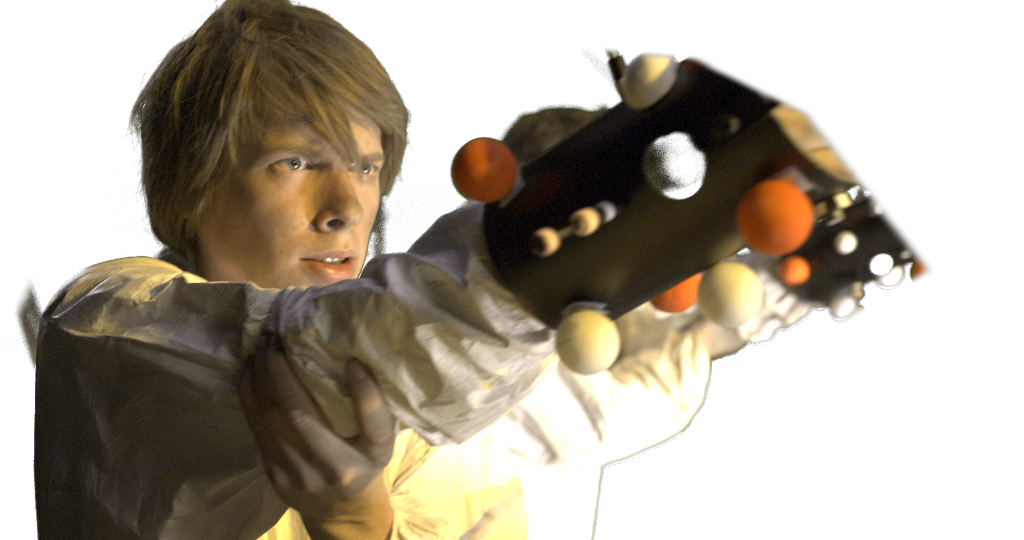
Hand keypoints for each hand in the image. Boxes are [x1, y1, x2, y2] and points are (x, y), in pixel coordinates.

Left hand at [238, 335, 395, 538]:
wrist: (341, 510)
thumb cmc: (364, 461)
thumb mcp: (382, 439)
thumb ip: (373, 408)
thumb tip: (352, 358)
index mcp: (373, 457)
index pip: (373, 425)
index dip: (365, 393)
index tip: (352, 361)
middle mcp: (337, 469)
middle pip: (302, 415)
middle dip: (283, 371)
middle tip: (276, 337)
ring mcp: (301, 475)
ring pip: (272, 419)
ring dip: (261, 378)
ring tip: (261, 346)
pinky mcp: (275, 475)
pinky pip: (257, 428)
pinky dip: (250, 395)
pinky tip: (249, 371)